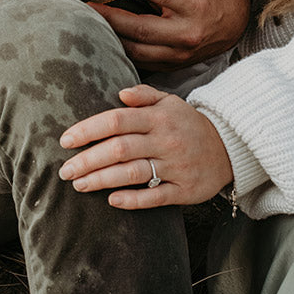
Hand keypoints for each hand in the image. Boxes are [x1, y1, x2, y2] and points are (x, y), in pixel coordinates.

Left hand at [58, 84, 232, 208]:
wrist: (229, 147)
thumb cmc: (188, 123)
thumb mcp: (170, 101)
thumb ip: (144, 96)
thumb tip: (120, 93)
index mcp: (158, 117)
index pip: (118, 120)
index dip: (89, 129)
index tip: (66, 140)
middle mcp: (165, 140)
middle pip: (120, 149)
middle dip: (88, 160)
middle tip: (65, 170)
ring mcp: (175, 166)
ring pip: (133, 174)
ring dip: (102, 180)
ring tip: (79, 185)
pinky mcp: (183, 190)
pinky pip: (155, 197)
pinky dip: (133, 200)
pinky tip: (112, 200)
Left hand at [90, 0, 250, 69]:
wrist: (232, 22)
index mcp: (193, 3)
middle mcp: (188, 31)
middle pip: (142, 28)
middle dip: (110, 17)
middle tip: (86, 6)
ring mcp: (180, 54)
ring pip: (137, 50)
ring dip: (111, 36)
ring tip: (90, 24)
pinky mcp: (173, 66)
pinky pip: (141, 62)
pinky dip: (122, 50)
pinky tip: (107, 40)